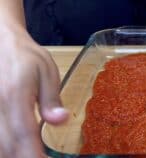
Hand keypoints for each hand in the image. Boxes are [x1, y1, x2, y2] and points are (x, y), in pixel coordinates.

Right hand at [0, 31, 67, 156]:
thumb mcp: (46, 71)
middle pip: (7, 146)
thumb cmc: (26, 56)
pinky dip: (6, 146)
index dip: (35, 155)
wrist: (0, 42)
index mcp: (15, 96)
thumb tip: (61, 120)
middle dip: (25, 157)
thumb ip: (51, 98)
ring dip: (14, 154)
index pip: (24, 134)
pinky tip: (18, 146)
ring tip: (33, 152)